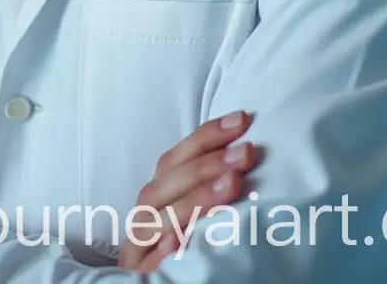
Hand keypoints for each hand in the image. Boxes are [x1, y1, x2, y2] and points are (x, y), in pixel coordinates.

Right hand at [117, 110, 261, 271]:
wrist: (159, 283)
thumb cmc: (187, 244)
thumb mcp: (194, 208)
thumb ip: (206, 182)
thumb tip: (242, 142)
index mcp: (156, 195)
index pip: (175, 159)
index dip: (206, 136)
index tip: (242, 120)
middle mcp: (144, 217)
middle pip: (166, 185)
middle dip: (208, 165)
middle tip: (246, 153)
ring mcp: (140, 248)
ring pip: (158, 220)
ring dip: (195, 200)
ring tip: (231, 185)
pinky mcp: (141, 278)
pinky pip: (149, 265)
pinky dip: (162, 253)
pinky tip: (179, 242)